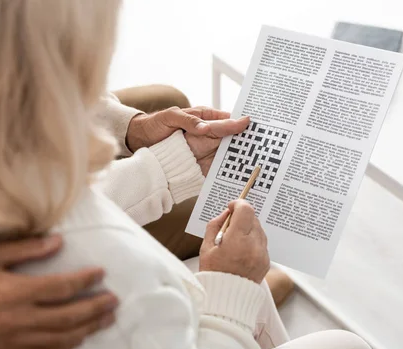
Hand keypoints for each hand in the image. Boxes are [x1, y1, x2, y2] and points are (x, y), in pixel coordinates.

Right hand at [0, 236, 117, 348]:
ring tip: (105, 320)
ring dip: (87, 330)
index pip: (61, 288)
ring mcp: (12, 339)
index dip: (85, 281)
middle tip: (114, 300)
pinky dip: (64, 348)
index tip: (101, 273)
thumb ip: (26, 249)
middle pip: (68, 317)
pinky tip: (76, 340)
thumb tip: (58, 242)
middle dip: (96, 309)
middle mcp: (17, 319)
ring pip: (60, 340)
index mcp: (13, 292)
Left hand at [127, 106, 250, 175]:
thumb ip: (189, 120)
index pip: (226, 120)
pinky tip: (236, 176)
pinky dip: (225, 172)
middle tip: (262, 147)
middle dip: (246, 143)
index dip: (240, 123)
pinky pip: (216, 168)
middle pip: (232, 139)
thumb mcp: (170, 117)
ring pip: (227, 154)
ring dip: (239, 159)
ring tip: (255, 164)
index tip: (252, 126)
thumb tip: (206, 128)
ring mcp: (206, 150)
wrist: (140, 142)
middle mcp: (209, 134)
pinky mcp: (201, 164)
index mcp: (205, 118)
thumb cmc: (156, 124)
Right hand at [199, 200, 269, 283]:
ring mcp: (262, 255)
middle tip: (230, 226)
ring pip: (259, 230)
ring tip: (235, 240)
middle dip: (242, 217)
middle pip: (253, 219)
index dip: (238, 204)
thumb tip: (226, 213)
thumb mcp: (206, 247)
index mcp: (237, 241)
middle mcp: (253, 247)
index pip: (245, 211)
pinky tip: (242, 250)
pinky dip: (253, 241)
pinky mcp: (266, 262)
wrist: (225, 299)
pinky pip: (262, 243)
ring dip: (249, 229)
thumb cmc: (213, 273)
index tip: (231, 207)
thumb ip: (215, 225)